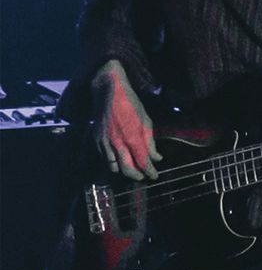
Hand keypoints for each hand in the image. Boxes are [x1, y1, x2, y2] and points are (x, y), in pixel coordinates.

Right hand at [92, 61, 159, 180]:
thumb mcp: (146, 121)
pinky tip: (119, 160)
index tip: (154, 176)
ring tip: (132, 170)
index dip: (149, 171)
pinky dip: (112, 162)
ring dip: (123, 170)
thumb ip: (150, 142)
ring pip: (113, 166)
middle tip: (143, 177)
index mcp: (132, 137)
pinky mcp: (96, 140)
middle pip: (126, 169)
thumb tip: (156, 158)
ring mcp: (104, 142)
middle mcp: (117, 143)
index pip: (142, 161)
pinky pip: (104, 158)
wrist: (108, 93)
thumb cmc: (131, 105)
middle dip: (136, 176)